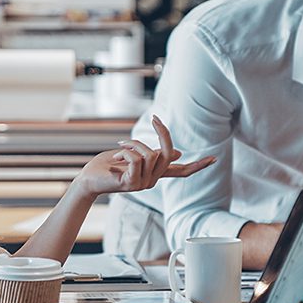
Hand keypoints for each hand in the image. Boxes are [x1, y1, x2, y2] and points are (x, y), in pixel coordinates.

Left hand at [72, 115, 214, 198]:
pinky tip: (115, 160)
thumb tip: (180, 154)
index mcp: (156, 174)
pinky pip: (137, 159)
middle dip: (163, 132)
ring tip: (118, 151)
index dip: (198, 165)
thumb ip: (155, 154)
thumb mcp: (135, 155)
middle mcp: (152, 181)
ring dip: (132, 144)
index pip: (182, 172)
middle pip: (168, 153)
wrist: (88, 179)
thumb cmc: (109, 166)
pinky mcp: (131, 184)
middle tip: (155, 118)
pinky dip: (126, 153)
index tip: (214, 159)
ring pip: (149, 153)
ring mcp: (143, 184)